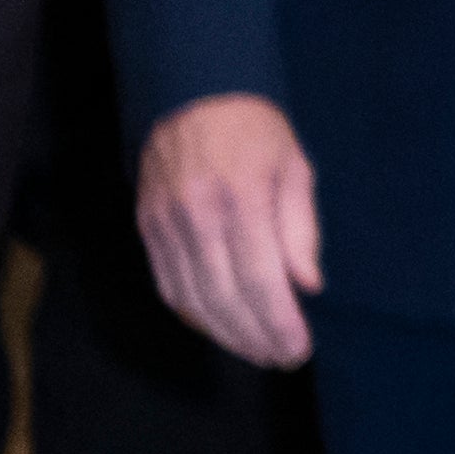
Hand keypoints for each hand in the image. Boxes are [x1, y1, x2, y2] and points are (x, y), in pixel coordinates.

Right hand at [137, 95, 320, 366]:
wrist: (192, 95)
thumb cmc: (257, 131)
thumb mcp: (295, 167)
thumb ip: (300, 229)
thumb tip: (307, 286)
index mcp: (241, 200)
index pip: (259, 279)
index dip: (278, 322)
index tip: (299, 349)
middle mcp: (197, 218)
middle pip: (223, 298)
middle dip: (255, 337)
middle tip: (282, 358)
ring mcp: (165, 226)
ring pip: (192, 300)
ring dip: (225, 334)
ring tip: (257, 351)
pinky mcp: (147, 229)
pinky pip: (168, 286)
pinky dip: (194, 314)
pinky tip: (219, 327)